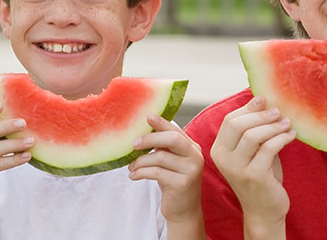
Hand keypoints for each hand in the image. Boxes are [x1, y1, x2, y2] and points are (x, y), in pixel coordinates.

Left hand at [129, 114, 204, 237]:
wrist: (183, 211)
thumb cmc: (173, 183)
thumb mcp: (169, 163)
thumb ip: (163, 148)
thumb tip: (143, 132)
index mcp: (192, 148)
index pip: (176, 131)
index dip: (162, 123)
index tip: (147, 116)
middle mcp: (195, 156)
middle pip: (172, 139)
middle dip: (150, 139)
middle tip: (133, 144)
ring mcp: (191, 170)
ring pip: (160, 157)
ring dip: (140, 161)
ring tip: (131, 167)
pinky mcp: (183, 184)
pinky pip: (156, 172)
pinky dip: (141, 173)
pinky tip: (133, 176)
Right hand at [209, 96, 293, 238]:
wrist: (264, 210)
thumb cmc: (260, 176)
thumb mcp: (252, 151)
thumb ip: (253, 130)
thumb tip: (263, 100)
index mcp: (218, 150)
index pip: (230, 120)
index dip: (248, 108)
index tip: (264, 99)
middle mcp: (223, 159)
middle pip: (239, 125)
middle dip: (261, 115)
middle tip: (279, 112)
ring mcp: (237, 168)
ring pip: (253, 135)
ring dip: (273, 126)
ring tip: (287, 123)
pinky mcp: (254, 176)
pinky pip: (269, 148)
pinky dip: (282, 138)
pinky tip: (291, 135)